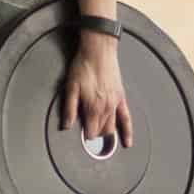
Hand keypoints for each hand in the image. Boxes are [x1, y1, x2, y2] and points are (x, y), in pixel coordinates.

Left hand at [59, 33, 132, 148]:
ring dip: (106, 133)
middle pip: (101, 131)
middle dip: (95, 134)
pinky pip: (126, 118)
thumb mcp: (70, 87)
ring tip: (102, 138)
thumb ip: (69, 109)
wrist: (99, 51)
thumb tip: (66, 125)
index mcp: (92, 107)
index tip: (81, 134)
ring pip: (112, 127)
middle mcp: (106, 108)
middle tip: (89, 132)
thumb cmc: (83, 66)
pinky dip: (127, 132)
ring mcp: (115, 104)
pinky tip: (127, 142)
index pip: (91, 132)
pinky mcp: (121, 98)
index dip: (85, 135)